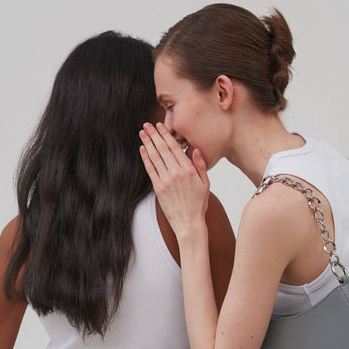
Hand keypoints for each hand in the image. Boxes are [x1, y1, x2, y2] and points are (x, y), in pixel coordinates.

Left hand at [139, 122, 209, 237]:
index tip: (160, 126)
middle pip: (162, 149)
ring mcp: (166, 181)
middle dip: (154, 135)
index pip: (174, 148)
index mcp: (188, 170)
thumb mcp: (205, 183)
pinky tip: (142, 149)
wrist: (189, 223)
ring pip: (154, 157)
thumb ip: (200, 165)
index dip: (166, 135)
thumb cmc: (198, 204)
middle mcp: (176, 173)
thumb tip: (194, 149)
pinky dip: (145, 158)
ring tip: (142, 133)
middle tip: (147, 125)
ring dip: (147, 143)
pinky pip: (150, 170)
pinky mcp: (158, 189)